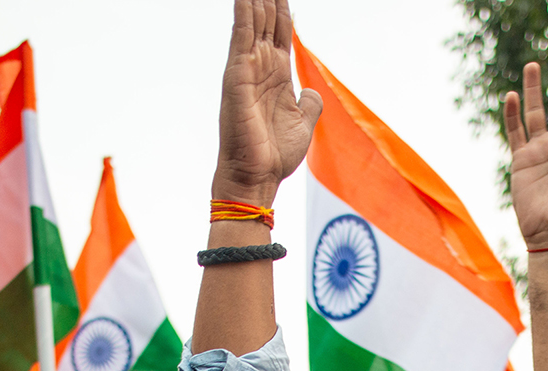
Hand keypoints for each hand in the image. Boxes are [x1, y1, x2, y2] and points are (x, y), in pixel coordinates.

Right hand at [212, 0, 320, 205]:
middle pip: (267, 18)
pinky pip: (241, 33)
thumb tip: (310, 91)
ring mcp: (246, 68)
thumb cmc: (274, 156)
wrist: (256, 177)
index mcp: (276, 75)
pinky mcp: (236, 73)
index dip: (283, 8)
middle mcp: (260, 66)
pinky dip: (243, 10)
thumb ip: (309, 103)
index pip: (281, 31)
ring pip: (253, 19)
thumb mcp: (302, 124)